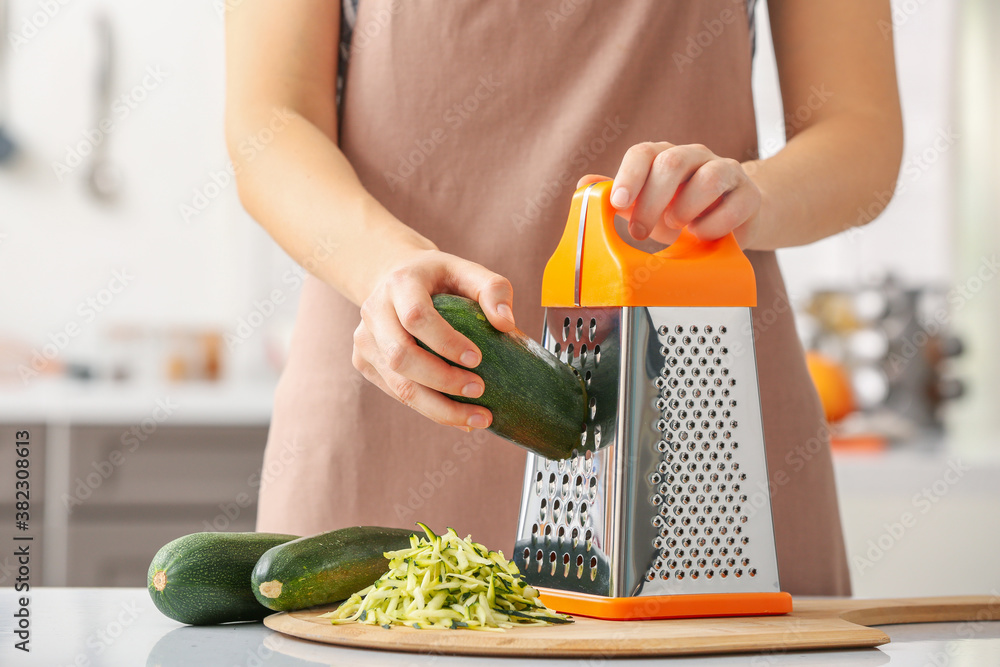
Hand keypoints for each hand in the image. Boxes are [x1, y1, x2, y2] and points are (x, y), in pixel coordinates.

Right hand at [352, 249, 515, 429]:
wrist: (394, 278)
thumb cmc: (440, 278)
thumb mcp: (468, 271)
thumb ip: (494, 290)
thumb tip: (507, 324)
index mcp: (400, 284)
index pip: (416, 318)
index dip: (445, 342)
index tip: (477, 359)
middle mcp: (374, 311)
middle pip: (401, 357)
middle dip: (443, 380)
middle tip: (480, 390)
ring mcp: (365, 340)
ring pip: (398, 385)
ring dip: (439, 408)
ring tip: (477, 419)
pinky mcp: (363, 362)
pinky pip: (397, 394)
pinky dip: (430, 410)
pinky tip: (460, 417)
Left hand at [580, 142, 760, 246]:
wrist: (730, 221)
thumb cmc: (680, 212)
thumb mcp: (645, 206)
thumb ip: (619, 195)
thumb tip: (585, 184)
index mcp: (664, 156)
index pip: (643, 152)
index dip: (629, 176)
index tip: (618, 203)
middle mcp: (694, 156)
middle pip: (671, 162)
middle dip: (651, 202)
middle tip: (640, 233)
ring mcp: (725, 171)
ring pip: (708, 178)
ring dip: (684, 210)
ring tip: (676, 229)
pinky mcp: (749, 194)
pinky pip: (733, 206)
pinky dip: (712, 227)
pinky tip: (703, 235)